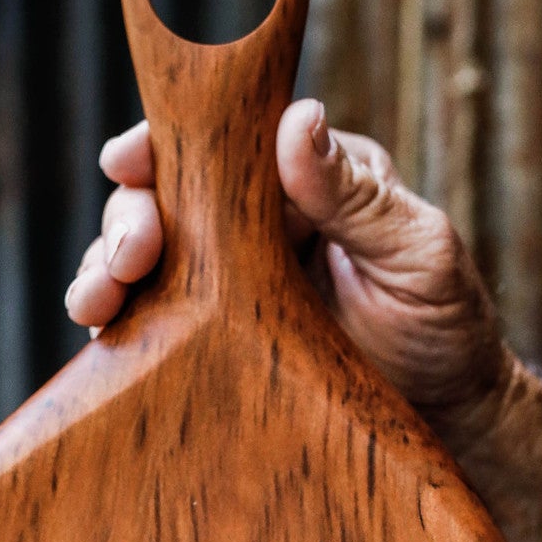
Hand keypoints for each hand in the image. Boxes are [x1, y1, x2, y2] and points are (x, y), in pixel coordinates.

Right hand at [64, 99, 513, 452]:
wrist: (447, 423)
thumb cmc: (446, 328)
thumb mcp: (418, 255)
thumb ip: (356, 195)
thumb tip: (296, 118)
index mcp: (303, 178)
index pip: (222, 142)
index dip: (164, 143)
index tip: (127, 159)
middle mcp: (255, 221)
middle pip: (166, 197)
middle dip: (128, 218)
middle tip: (127, 257)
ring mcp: (226, 283)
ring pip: (144, 258)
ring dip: (105, 270)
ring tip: (94, 302)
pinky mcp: (211, 342)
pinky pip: (150, 322)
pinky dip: (116, 325)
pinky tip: (100, 338)